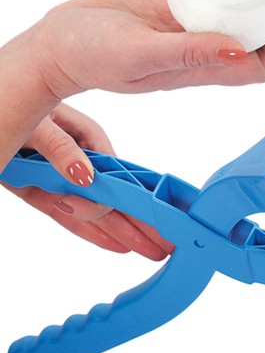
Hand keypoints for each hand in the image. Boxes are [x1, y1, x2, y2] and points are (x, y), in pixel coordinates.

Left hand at [2, 103, 173, 260]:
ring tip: (147, 250)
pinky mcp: (38, 190)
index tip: (150, 216)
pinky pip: (66, 215)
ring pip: (94, 209)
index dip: (134, 195)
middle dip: (138, 221)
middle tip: (161, 244)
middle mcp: (74, 157)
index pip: (115, 171)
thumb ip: (61, 148)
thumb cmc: (6, 101)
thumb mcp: (36, 124)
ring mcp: (58, 176)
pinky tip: (115, 244)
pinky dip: (89, 230)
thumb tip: (86, 175)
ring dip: (120, 232)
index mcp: (82, 134)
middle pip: (111, 195)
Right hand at [33, 0, 264, 98]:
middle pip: (262, 37)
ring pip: (244, 13)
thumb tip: (240, 53)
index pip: (260, 64)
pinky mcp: (176, 8)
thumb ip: (188, 54)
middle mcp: (203, 53)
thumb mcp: (139, 55)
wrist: (61, 43)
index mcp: (201, 71)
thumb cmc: (93, 57)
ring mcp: (191, 29)